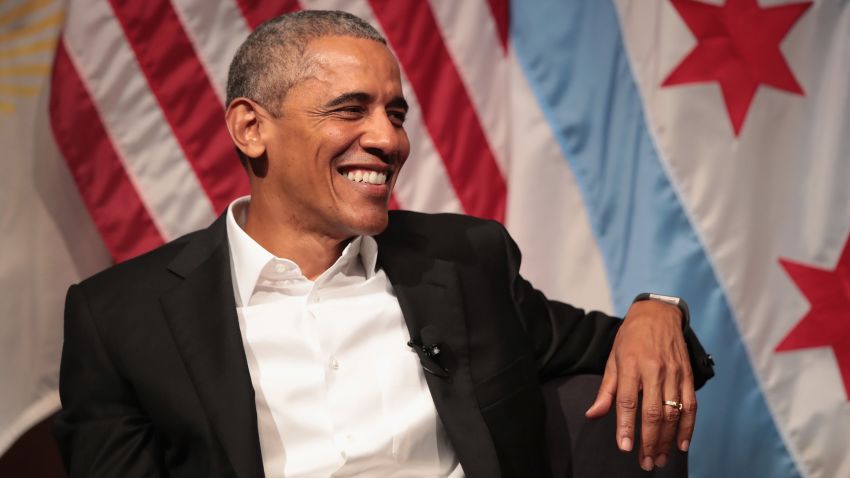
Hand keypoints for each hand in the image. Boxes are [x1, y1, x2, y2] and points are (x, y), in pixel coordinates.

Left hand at [584, 299, 696, 471]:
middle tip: (645, 462)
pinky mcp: (688, 375)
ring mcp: (674, 373)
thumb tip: (592, 415)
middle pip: (653, 412)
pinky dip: (687, 427)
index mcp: (631, 365)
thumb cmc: (631, 338)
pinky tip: (681, 444)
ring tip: (659, 458)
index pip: (627, 401)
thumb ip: (606, 391)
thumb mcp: (613, 359)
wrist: (658, 314)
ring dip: (667, 440)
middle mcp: (654, 370)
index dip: (626, 426)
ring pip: (673, 412)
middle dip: (649, 441)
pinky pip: (690, 406)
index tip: (625, 447)